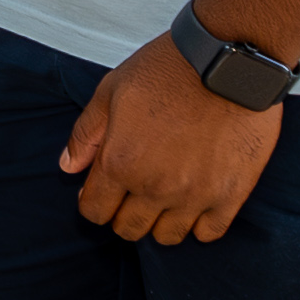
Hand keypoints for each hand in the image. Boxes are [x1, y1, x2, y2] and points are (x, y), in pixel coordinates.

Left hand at [61, 38, 281, 243]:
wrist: (229, 62)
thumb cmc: (167, 69)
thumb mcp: (111, 90)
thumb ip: (86, 134)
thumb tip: (68, 168)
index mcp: (120, 162)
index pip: (94, 211)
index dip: (94, 203)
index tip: (103, 191)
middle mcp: (155, 187)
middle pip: (129, 229)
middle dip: (124, 215)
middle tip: (133, 194)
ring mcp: (195, 195)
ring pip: (167, 237)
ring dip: (160, 222)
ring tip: (165, 198)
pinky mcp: (231, 195)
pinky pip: (209, 233)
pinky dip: (199, 224)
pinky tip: (195, 202)